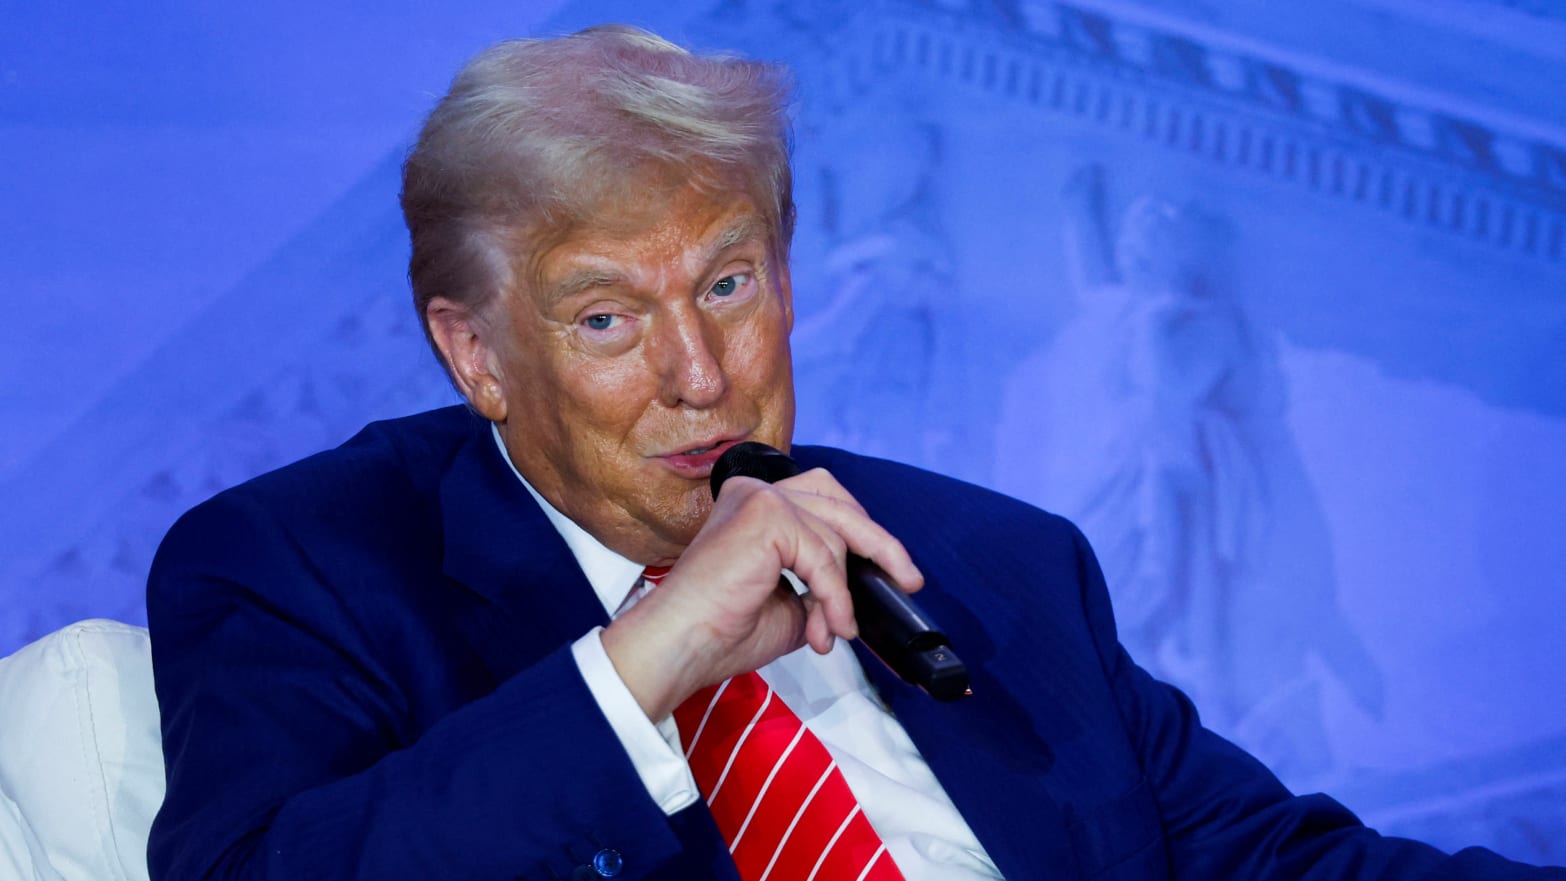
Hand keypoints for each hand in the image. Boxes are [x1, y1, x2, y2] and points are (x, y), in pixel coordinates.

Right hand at [599, 468, 922, 720]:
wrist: (681, 646)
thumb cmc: (719, 631)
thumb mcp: (791, 607)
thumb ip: (823, 588)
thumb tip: (859, 594)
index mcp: (755, 507)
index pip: (824, 500)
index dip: (861, 532)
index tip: (893, 569)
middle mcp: (755, 492)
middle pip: (838, 502)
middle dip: (880, 543)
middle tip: (908, 579)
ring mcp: (759, 499)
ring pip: (835, 534)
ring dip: (843, 592)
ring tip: (833, 631)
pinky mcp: (764, 515)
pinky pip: (823, 555)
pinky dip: (833, 595)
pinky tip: (826, 627)